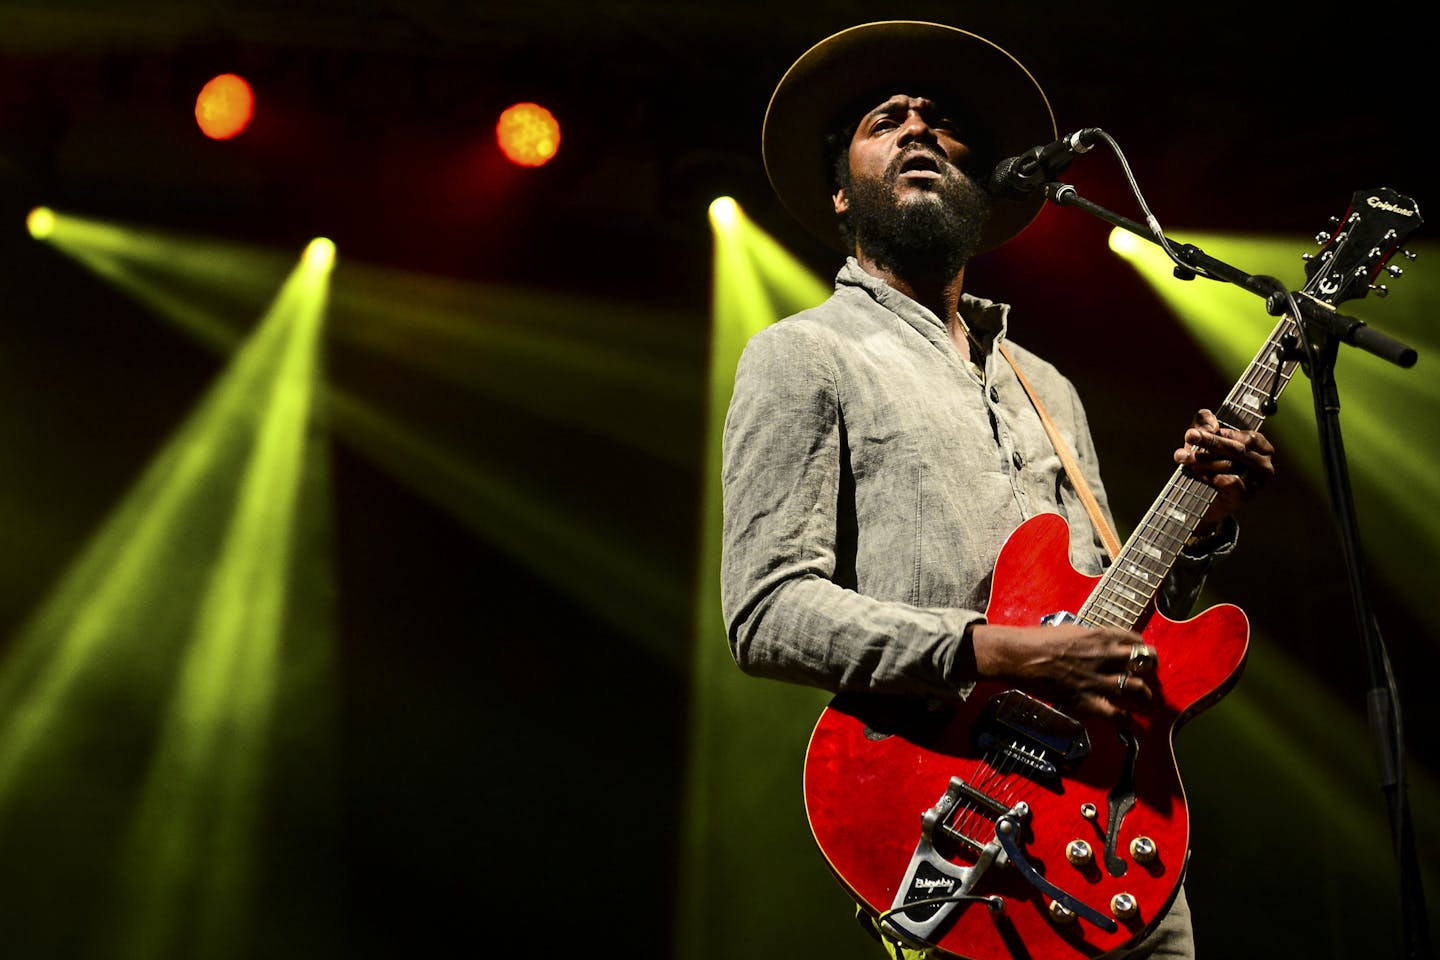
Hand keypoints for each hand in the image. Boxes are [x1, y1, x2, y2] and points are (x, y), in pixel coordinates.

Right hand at [968, 622, 1157, 718]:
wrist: (1019, 655)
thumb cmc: (1038, 639)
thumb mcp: (1071, 631)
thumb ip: (1090, 638)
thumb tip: (1099, 645)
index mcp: (1099, 635)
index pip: (1135, 638)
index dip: (1142, 647)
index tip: (1142, 652)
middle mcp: (1104, 655)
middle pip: (1143, 660)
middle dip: (1150, 667)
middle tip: (1150, 673)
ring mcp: (1096, 678)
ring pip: (1135, 687)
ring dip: (1143, 693)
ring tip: (1144, 696)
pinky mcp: (1085, 698)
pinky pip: (1114, 713)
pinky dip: (1123, 718)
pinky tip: (1125, 719)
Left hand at [1174, 408, 1273, 528]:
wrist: (1204, 499)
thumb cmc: (1208, 464)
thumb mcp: (1204, 439)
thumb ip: (1205, 422)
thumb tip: (1211, 426)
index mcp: (1261, 447)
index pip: (1247, 437)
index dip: (1221, 433)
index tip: (1197, 431)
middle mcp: (1264, 464)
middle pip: (1238, 449)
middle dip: (1210, 441)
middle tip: (1189, 436)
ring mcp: (1257, 483)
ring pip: (1231, 465)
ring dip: (1204, 459)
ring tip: (1183, 456)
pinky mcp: (1245, 497)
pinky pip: (1230, 483)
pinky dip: (1212, 476)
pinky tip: (1198, 473)